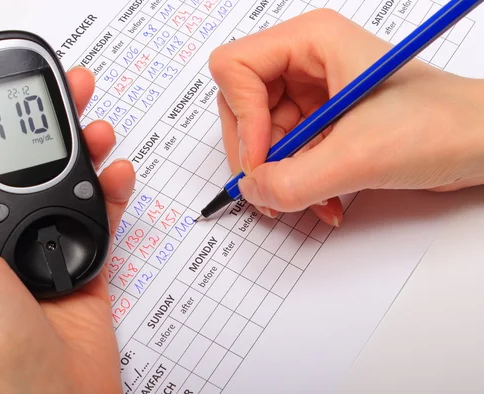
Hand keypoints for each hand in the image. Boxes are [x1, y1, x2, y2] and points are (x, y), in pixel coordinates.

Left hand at [0, 67, 132, 393]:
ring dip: (88, 153)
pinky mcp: (90, 262)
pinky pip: (104, 217)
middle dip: (56, 129)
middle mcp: (12, 240)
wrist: (53, 389)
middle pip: (37, 170)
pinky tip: (118, 173)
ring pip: (74, 187)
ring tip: (100, 131)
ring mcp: (53, 249)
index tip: (25, 100)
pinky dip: (114, 191)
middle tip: (74, 95)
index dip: (7, 131)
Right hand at [208, 9, 483, 225]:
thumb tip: (252, 191)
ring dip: (281, 178)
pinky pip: (288, 154)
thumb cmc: (442, 124)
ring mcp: (313, 93)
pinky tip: (325, 202)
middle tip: (272, 191)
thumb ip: (294, 180)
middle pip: (242, 106)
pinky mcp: (324, 122)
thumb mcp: (360, 156)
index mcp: (311, 42)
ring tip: (312, 202)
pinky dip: (298, 183)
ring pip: (263, 138)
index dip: (241, 117)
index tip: (262, 160)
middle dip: (256, 156)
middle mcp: (307, 62)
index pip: (235, 68)